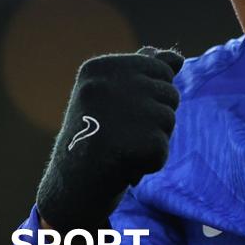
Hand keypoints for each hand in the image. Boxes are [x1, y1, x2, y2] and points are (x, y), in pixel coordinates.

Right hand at [35, 46, 183, 231]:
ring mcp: (122, 113)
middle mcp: (107, 84)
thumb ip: (143, 71)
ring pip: (169, 119)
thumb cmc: (94, 137)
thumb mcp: (112, 96)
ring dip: (153, 139)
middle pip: (169, 92)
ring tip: (120, 148)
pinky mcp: (137, 144)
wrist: (69, 186)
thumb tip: (174, 57)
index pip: (160, 68)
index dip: (148, 96)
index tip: (116, 113)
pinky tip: (123, 166)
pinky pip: (163, 149)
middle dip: (154, 116)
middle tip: (119, 133)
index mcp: (99, 67)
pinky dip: (150, 162)